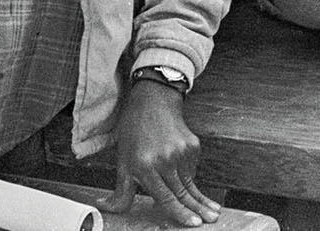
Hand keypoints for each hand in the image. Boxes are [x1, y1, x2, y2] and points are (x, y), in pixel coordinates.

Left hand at [97, 80, 219, 226]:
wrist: (153, 100)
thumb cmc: (135, 130)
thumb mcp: (122, 160)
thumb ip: (120, 190)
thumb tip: (107, 208)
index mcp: (145, 165)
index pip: (165, 197)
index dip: (180, 213)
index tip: (193, 223)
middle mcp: (165, 159)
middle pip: (183, 192)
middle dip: (199, 209)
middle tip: (212, 219)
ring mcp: (181, 151)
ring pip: (190, 183)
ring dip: (199, 198)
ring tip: (212, 209)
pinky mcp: (192, 145)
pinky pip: (191, 169)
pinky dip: (188, 176)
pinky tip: (184, 176)